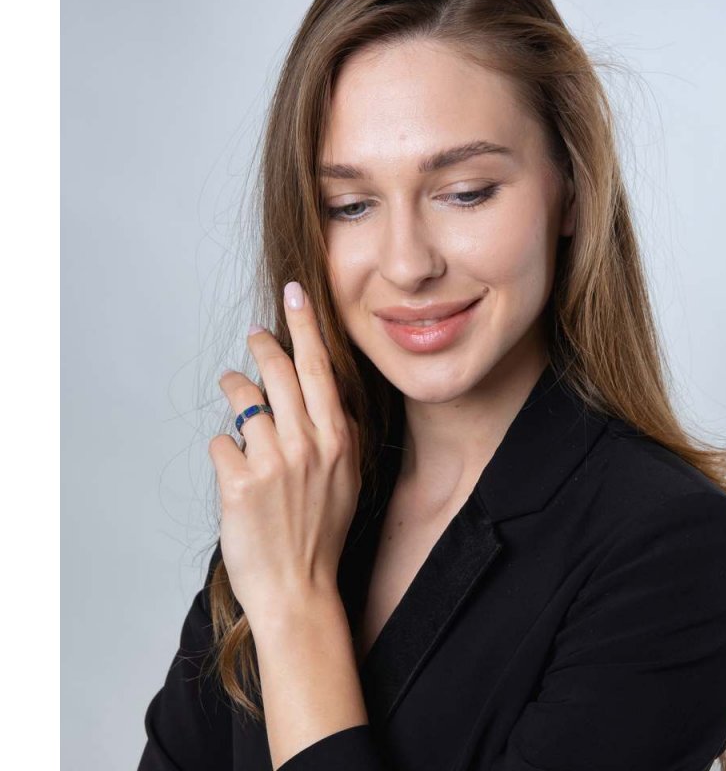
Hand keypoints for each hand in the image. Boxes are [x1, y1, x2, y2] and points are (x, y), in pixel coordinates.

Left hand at [209, 280, 360, 629]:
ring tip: (234, 390)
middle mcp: (308, 445)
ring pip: (243, 401)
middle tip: (255, 335)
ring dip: (235, 390)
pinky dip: (223, 450)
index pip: (321, 368)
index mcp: (338, 440)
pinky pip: (221, 444)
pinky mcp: (238, 485)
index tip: (295, 293)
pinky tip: (232, 465)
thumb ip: (337, 434)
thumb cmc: (322, 534)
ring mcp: (273, 464)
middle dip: (263, 345)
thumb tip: (323, 396)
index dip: (306, 326)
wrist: (300, 590)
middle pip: (279, 372)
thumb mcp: (347, 479)